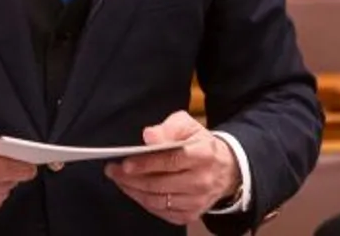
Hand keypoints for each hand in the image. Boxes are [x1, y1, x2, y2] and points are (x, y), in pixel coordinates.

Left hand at [104, 111, 240, 224]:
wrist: (226, 170)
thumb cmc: (201, 145)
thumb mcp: (189, 126)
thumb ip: (169, 127)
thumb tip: (149, 136)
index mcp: (203, 155)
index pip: (171, 161)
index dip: (146, 163)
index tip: (126, 163)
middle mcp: (202, 180)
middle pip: (160, 184)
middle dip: (132, 178)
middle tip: (113, 170)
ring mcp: (197, 201)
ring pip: (158, 200)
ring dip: (133, 191)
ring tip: (119, 179)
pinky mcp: (191, 214)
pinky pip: (162, 212)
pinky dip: (144, 202)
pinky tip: (133, 190)